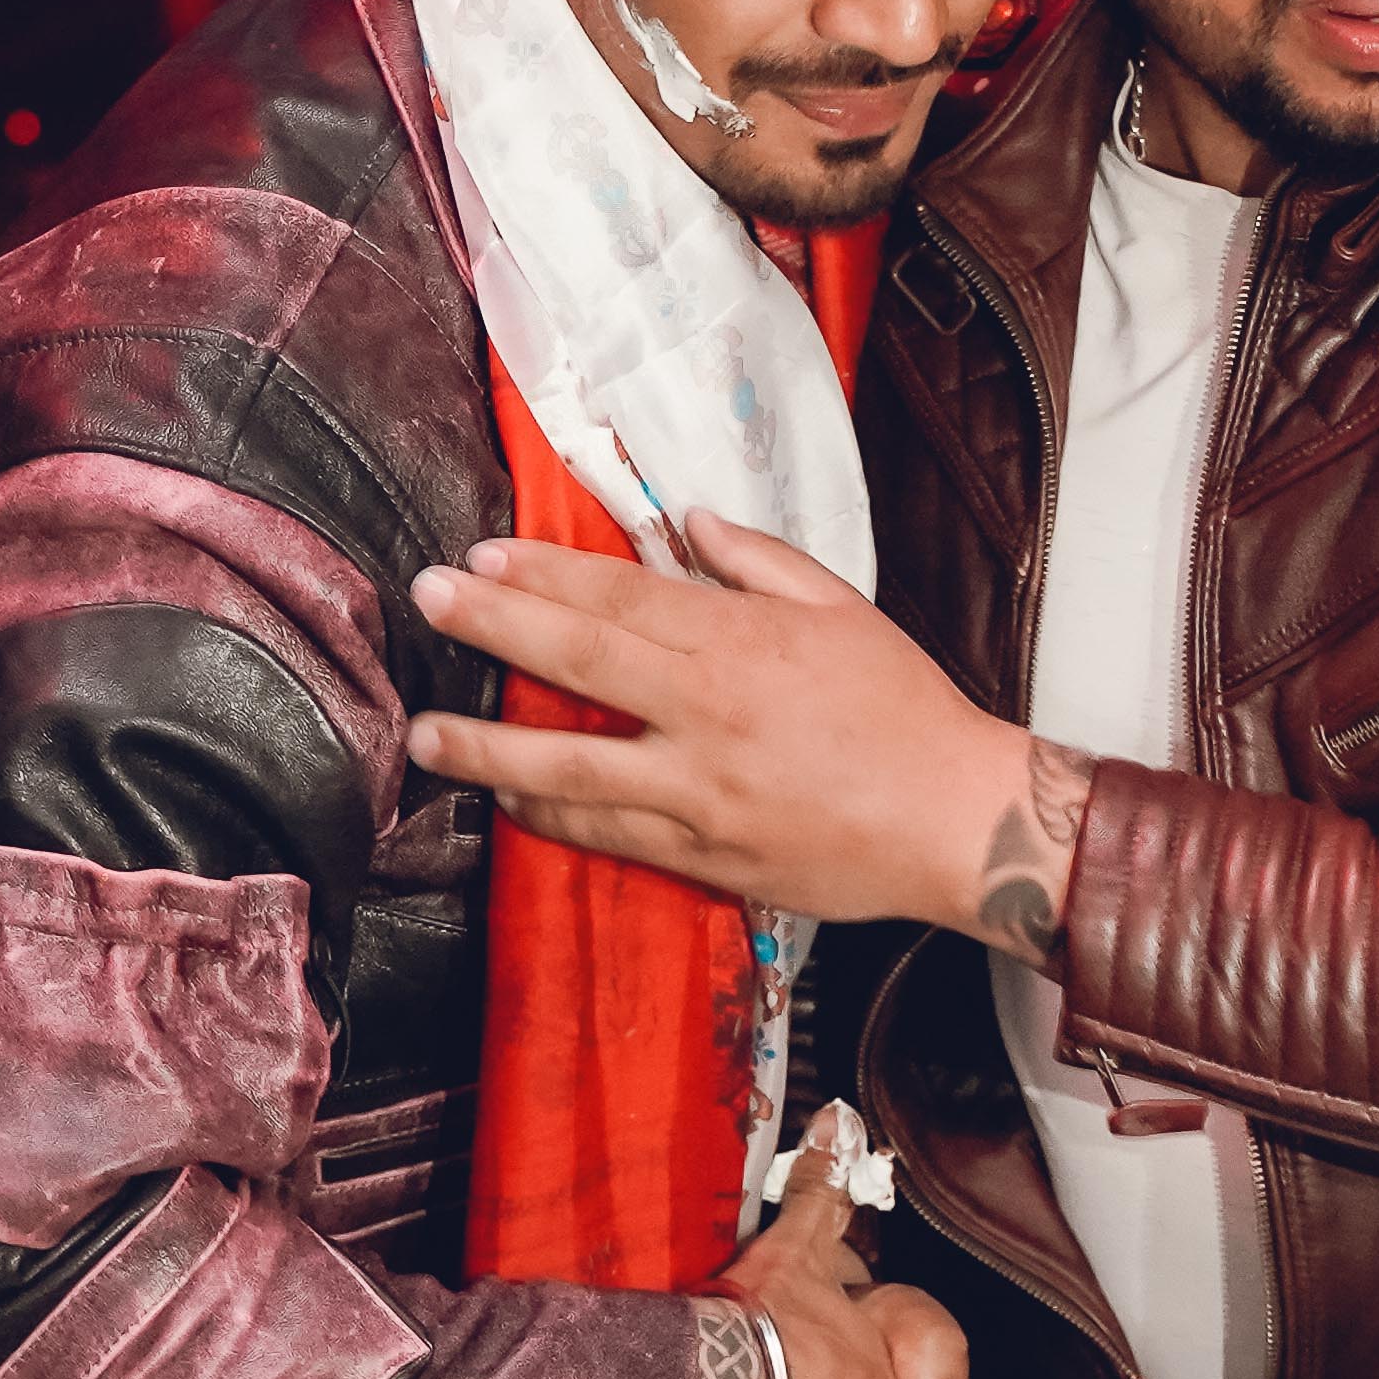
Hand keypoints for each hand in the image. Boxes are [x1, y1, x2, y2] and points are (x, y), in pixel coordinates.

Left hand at [401, 519, 1026, 934]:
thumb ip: (757, 561)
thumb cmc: (906, 708)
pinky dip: (549, 816)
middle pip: (577, 663)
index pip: (618, 598)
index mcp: (742, 642)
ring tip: (420, 734)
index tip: (482, 556)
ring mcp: (698, 792)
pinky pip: (607, 832)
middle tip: (428, 599)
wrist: (958, 822)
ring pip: (569, 767)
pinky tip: (506, 801)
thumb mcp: (842, 607)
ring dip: (486, 748)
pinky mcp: (702, 856)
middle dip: (492, 625)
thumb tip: (688, 522)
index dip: (541, 574)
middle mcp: (707, 713)